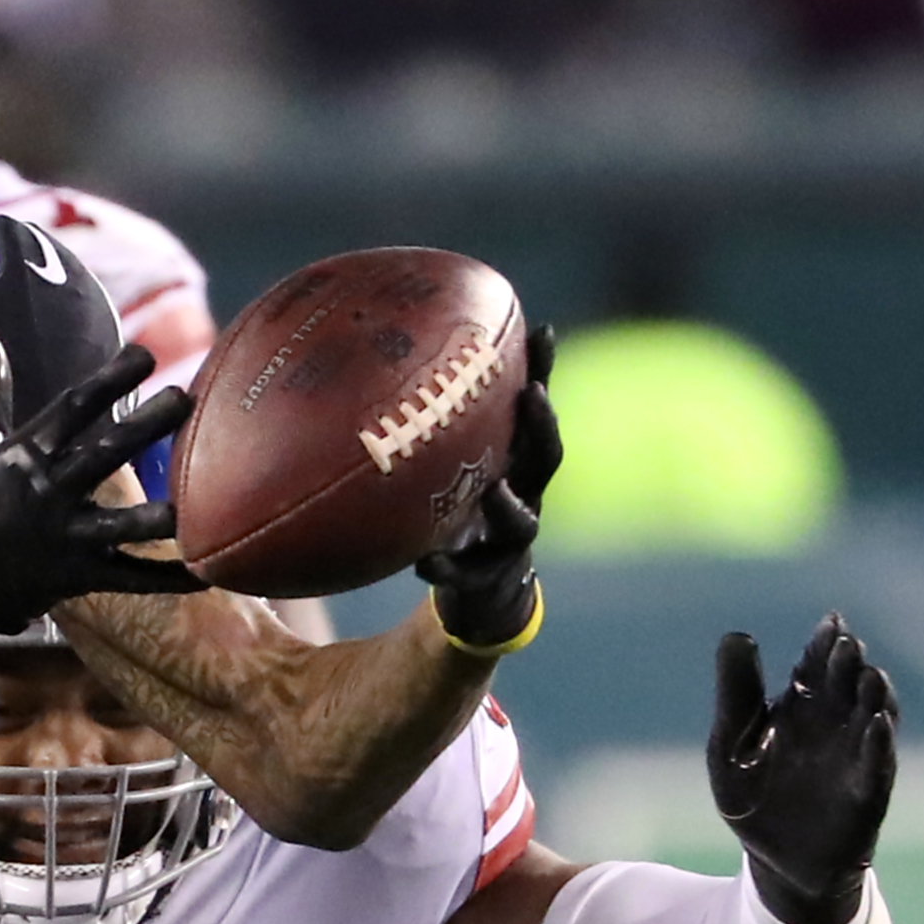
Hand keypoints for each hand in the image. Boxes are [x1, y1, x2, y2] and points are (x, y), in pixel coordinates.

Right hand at [0, 330, 195, 656]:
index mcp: (21, 456)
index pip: (71, 409)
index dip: (109, 380)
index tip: (144, 355)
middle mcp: (45, 494)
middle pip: (103, 455)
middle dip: (144, 427)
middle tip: (183, 399)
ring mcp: (63, 539)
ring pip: (119, 528)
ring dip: (156, 518)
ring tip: (192, 505)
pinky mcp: (74, 579)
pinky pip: (127, 580)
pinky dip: (165, 579)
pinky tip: (204, 573)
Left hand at [417, 324, 557, 650]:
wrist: (476, 593)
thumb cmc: (458, 512)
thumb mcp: (450, 465)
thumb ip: (432, 422)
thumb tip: (378, 349)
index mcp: (515, 462)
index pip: (534, 410)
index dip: (543, 371)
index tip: (540, 331)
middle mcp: (522, 495)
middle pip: (546, 458)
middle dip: (543, 425)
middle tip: (531, 394)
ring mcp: (508, 541)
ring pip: (522, 523)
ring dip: (509, 505)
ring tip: (494, 491)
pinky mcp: (485, 580)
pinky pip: (466, 575)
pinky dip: (447, 568)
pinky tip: (425, 563)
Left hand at [708, 614, 896, 923]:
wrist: (773, 863)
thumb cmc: (753, 799)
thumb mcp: (730, 745)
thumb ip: (736, 694)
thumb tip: (735, 634)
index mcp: (800, 707)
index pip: (816, 665)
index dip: (824, 643)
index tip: (831, 621)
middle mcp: (835, 725)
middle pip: (847, 683)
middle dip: (849, 663)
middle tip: (846, 644)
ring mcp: (855, 757)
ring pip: (873, 716)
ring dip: (875, 696)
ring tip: (869, 676)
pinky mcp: (867, 793)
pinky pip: (878, 765)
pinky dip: (879, 745)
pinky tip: (877, 726)